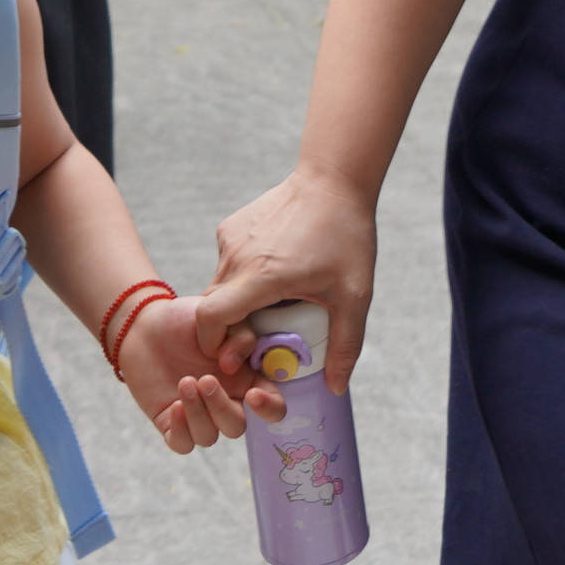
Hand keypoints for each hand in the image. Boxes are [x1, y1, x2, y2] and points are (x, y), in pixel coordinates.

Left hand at [109, 288, 265, 450]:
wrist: (146, 325)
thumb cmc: (187, 321)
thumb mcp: (221, 316)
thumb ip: (240, 336)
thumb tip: (234, 366)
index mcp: (246, 380)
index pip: (272, 406)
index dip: (269, 409)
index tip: (253, 395)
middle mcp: (225, 401)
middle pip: (237, 426)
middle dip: (221, 408)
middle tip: (205, 379)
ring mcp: (198, 415)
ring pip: (209, 437)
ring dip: (198, 413)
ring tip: (184, 382)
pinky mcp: (171, 423)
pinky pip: (183, 443)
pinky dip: (181, 430)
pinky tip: (174, 406)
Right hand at [200, 161, 377, 387]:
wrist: (333, 178)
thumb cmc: (345, 235)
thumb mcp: (353, 295)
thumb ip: (345, 344)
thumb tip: (335, 386)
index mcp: (261, 277)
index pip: (211, 320)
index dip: (215, 344)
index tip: (235, 356)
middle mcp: (236, 257)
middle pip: (213, 308)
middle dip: (228, 330)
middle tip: (261, 338)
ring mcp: (230, 238)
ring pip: (219, 286)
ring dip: (237, 303)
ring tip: (275, 301)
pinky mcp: (231, 226)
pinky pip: (227, 263)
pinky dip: (241, 278)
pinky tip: (275, 271)